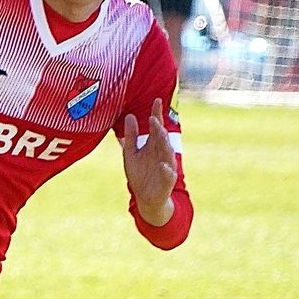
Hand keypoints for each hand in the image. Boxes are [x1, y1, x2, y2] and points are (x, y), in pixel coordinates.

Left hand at [121, 99, 177, 223]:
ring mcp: (166, 166)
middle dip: (159, 128)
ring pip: (167, 153)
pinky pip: (168, 174)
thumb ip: (131, 136)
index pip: (157, 127)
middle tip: (154, 118)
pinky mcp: (167, 180)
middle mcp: (161, 153)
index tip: (156, 100)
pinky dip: (167, 170)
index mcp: (153, 145)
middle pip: (162, 138)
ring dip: (164, 144)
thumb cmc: (140, 173)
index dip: (157, 114)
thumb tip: (130, 116)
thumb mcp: (130, 153)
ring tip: (161, 134)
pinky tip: (163, 165)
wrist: (146, 197)